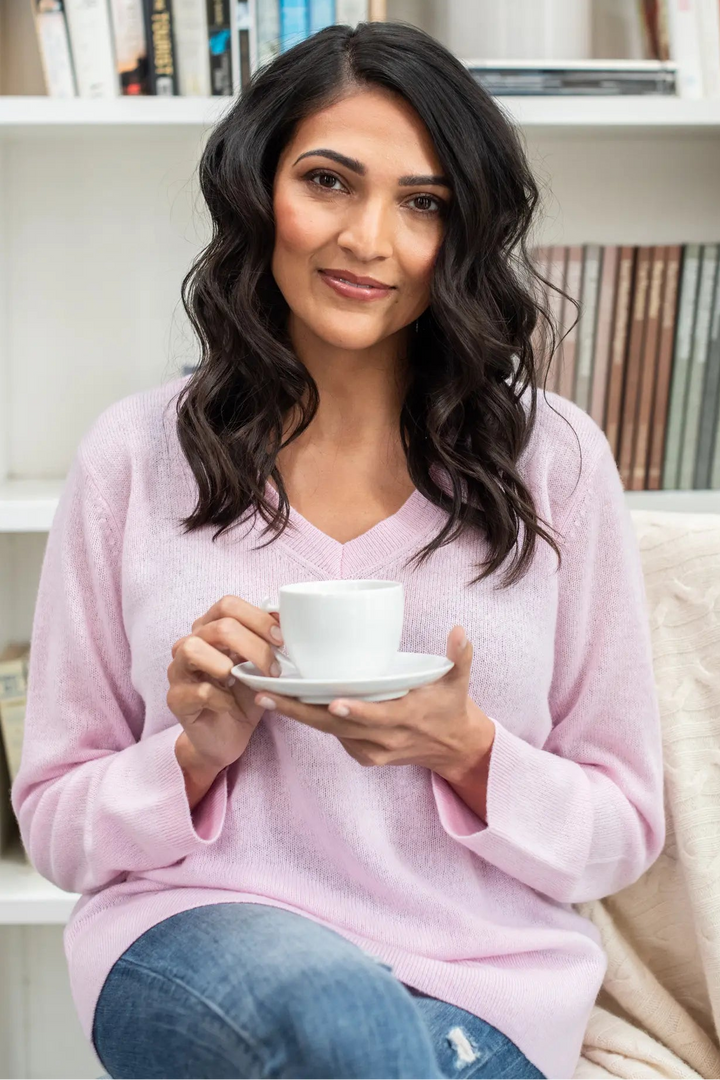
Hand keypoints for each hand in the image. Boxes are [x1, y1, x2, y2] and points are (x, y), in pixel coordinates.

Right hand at [167, 595, 283, 775]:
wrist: (226, 737)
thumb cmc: (243, 696)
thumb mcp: (262, 666)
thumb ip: (267, 640)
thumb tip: (282, 613)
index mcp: (210, 629)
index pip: (228, 605)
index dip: (257, 618)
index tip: (281, 639)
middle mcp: (190, 643)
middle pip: (218, 626)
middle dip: (254, 646)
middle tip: (274, 669)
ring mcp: (178, 670)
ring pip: (193, 648)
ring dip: (227, 665)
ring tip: (243, 681)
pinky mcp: (175, 698)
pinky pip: (199, 690)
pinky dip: (223, 699)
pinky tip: (231, 706)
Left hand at [253, 626, 494, 778]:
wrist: (453, 748)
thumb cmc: (451, 707)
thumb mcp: (459, 682)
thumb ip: (460, 656)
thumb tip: (459, 631)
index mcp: (406, 719)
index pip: (378, 718)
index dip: (356, 711)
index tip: (332, 702)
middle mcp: (384, 738)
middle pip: (336, 728)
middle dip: (299, 713)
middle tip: (266, 695)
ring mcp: (371, 749)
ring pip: (328, 733)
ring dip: (296, 716)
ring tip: (264, 696)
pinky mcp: (363, 755)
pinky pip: (333, 737)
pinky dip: (311, 721)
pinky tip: (285, 704)